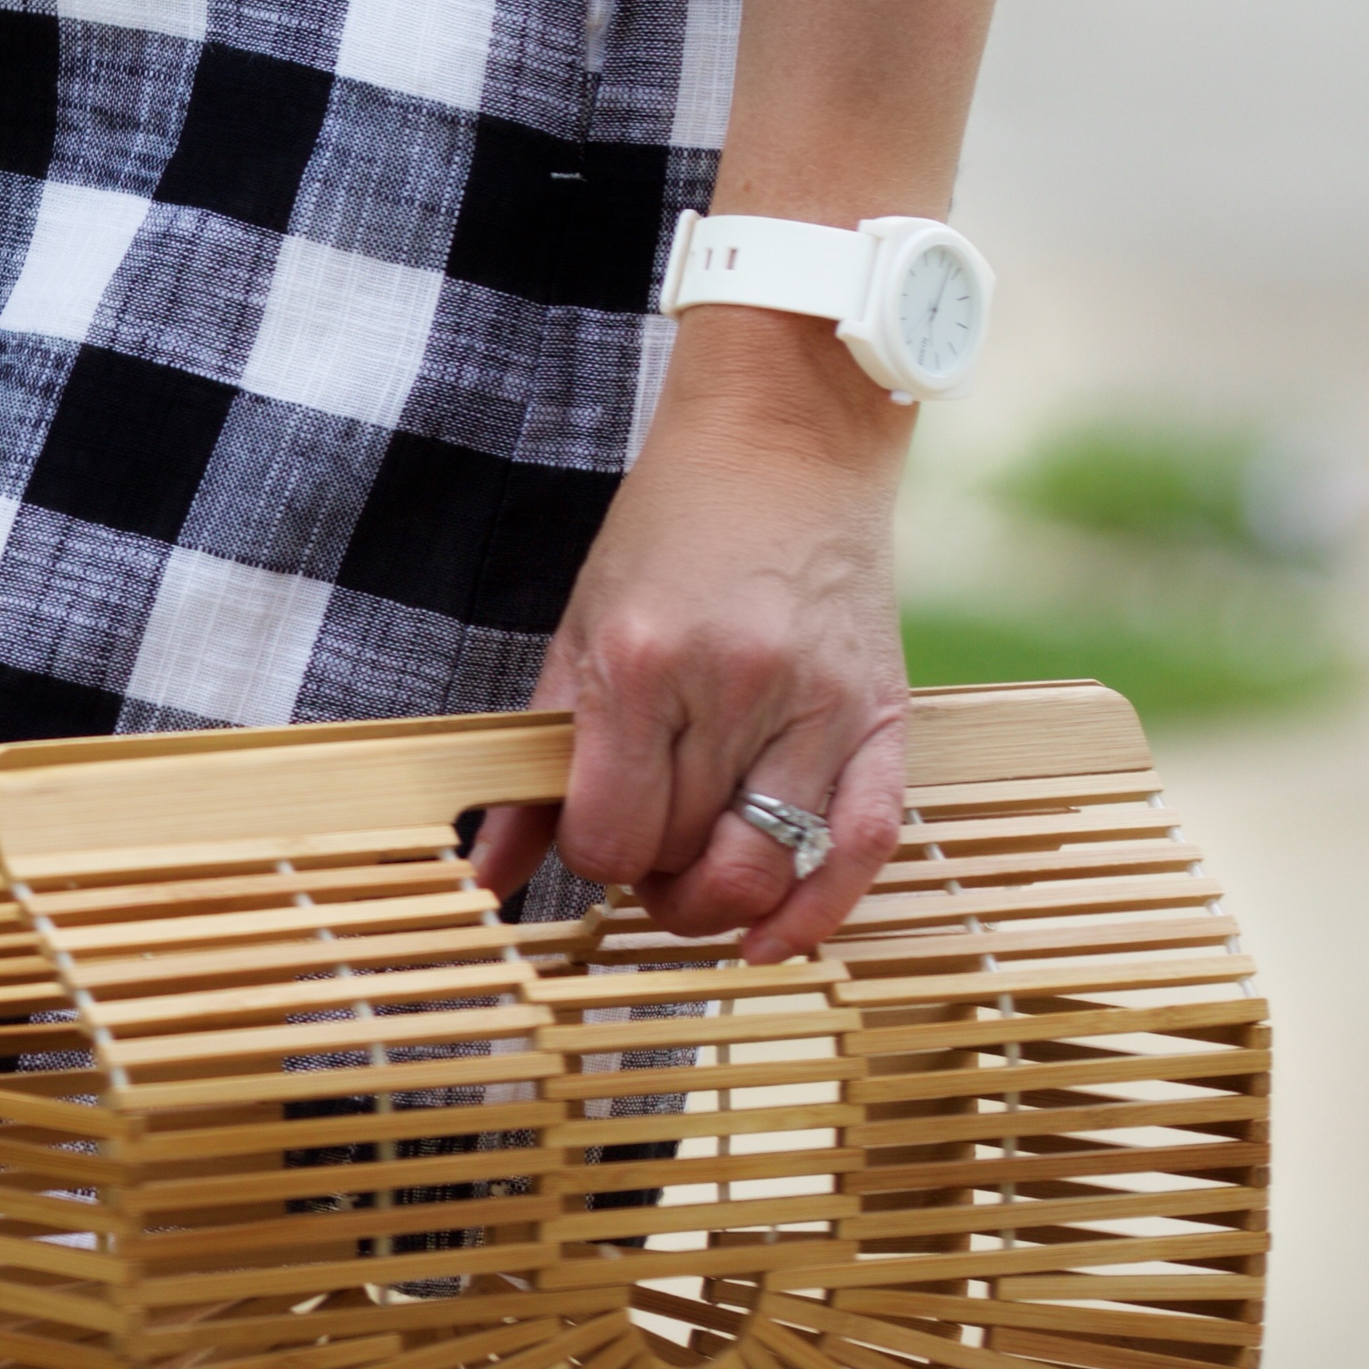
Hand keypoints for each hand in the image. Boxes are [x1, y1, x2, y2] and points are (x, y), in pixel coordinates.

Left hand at [467, 305, 911, 959]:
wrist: (784, 435)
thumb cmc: (670, 528)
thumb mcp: (582, 625)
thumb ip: (536, 756)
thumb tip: (485, 877)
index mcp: (640, 661)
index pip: (609, 837)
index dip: (594, 851)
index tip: (599, 822)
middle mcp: (732, 686)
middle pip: (682, 859)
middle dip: (654, 872)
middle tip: (650, 837)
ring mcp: (817, 702)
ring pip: (763, 870)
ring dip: (719, 897)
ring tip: (701, 864)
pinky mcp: (883, 712)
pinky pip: (865, 846)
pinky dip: (819, 909)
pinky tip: (776, 933)